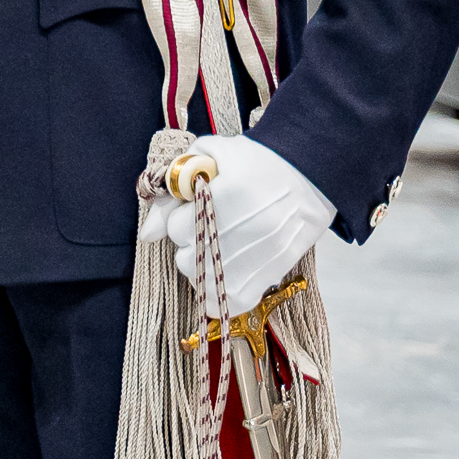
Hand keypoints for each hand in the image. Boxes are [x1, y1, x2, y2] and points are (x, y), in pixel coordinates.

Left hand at [164, 134, 336, 317]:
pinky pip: (231, 303)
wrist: (310, 176)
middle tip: (208, 226)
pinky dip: (221, 292)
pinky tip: (225, 270)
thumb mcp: (209, 155)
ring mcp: (260, 258)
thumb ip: (172, 189)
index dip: (180, 217)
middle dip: (189, 243)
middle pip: (187, 259)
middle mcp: (243, 232)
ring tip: (218, 246)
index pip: (176, 228)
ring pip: (204, 282)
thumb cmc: (255, 161)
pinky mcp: (273, 275)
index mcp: (227, 197)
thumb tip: (147, 234)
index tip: (196, 206)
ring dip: (203, 267)